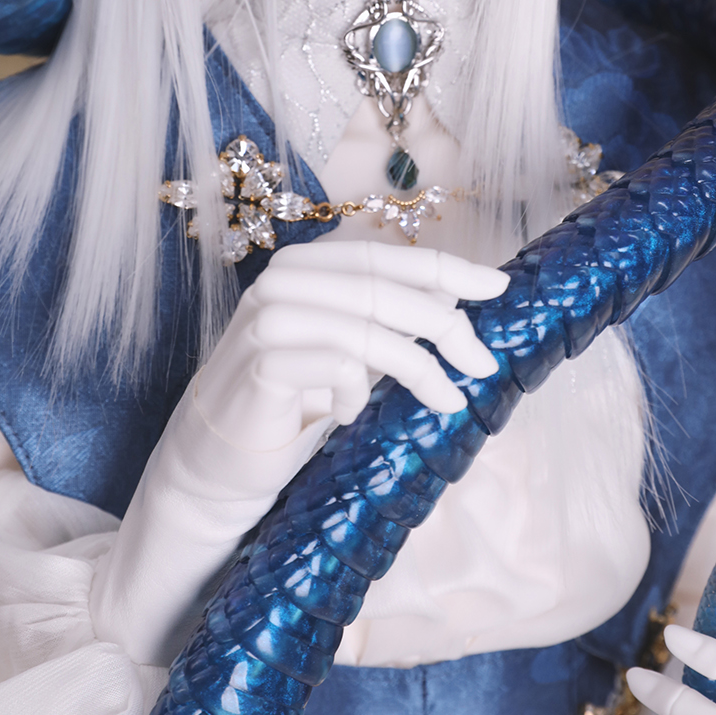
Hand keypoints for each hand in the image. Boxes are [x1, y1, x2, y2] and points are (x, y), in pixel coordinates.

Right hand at [196, 237, 506, 452]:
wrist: (217, 458)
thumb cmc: (293, 402)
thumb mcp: (350, 353)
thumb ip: (389, 322)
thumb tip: (459, 307)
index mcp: (307, 265)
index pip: (386, 256)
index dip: (446, 269)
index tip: (498, 288)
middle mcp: (283, 280)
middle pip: (383, 290)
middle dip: (446, 326)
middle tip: (483, 363)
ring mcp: (268, 318)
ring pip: (366, 328)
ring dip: (419, 368)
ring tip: (446, 400)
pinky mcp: (262, 363)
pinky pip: (337, 366)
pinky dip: (357, 393)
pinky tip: (347, 414)